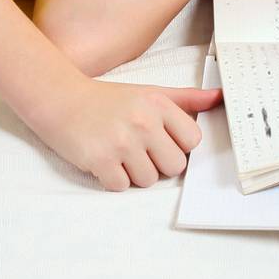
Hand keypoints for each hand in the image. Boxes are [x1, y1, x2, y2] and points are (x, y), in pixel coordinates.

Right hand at [25, 75, 223, 191]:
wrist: (58, 98)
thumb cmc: (106, 99)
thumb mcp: (148, 92)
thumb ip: (185, 99)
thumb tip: (220, 97)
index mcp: (158, 103)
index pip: (192, 141)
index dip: (176, 145)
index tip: (159, 139)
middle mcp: (143, 121)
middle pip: (174, 166)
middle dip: (157, 164)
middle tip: (136, 149)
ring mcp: (121, 141)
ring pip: (148, 181)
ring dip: (133, 173)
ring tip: (117, 153)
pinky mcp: (100, 159)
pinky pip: (121, 186)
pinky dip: (112, 179)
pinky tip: (102, 159)